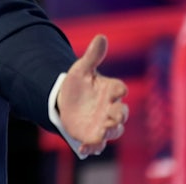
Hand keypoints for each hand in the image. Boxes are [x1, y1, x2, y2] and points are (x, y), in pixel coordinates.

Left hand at [57, 34, 129, 155]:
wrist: (65, 101)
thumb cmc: (78, 84)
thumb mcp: (81, 69)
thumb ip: (92, 56)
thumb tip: (101, 37)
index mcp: (110, 90)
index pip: (119, 89)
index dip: (119, 89)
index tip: (118, 90)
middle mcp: (111, 108)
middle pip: (121, 113)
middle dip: (118, 116)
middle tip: (112, 116)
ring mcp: (103, 123)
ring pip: (113, 130)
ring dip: (109, 132)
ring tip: (101, 133)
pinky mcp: (93, 135)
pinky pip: (97, 144)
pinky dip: (92, 147)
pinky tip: (84, 149)